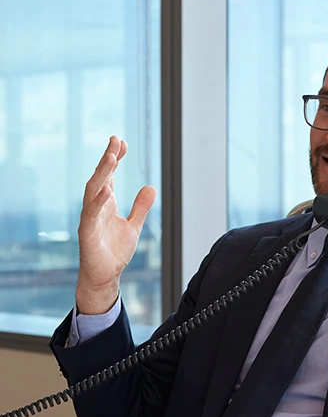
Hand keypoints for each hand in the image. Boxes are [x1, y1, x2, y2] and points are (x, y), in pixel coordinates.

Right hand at [76, 136, 156, 314]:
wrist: (104, 276)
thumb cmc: (114, 251)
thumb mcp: (134, 226)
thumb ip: (141, 207)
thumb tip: (151, 187)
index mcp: (105, 204)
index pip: (109, 176)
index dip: (114, 158)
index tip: (121, 142)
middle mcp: (95, 207)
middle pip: (100, 177)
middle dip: (107, 158)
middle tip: (115, 140)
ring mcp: (90, 219)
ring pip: (93, 191)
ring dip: (102, 174)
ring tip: (112, 157)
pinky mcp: (87, 233)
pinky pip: (90, 214)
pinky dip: (98, 201)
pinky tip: (107, 189)